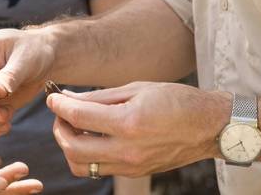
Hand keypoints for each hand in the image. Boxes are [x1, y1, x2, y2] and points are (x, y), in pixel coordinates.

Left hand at [46, 82, 230, 177]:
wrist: (208, 126)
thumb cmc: (176, 100)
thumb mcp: (138, 88)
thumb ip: (101, 97)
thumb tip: (71, 99)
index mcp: (128, 122)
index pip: (79, 117)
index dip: (59, 106)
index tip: (52, 98)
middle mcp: (127, 149)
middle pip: (73, 147)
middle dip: (58, 129)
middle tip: (60, 114)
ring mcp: (130, 165)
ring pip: (82, 166)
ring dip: (69, 147)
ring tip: (73, 128)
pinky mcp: (135, 173)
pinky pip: (99, 170)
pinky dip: (87, 156)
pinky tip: (91, 138)